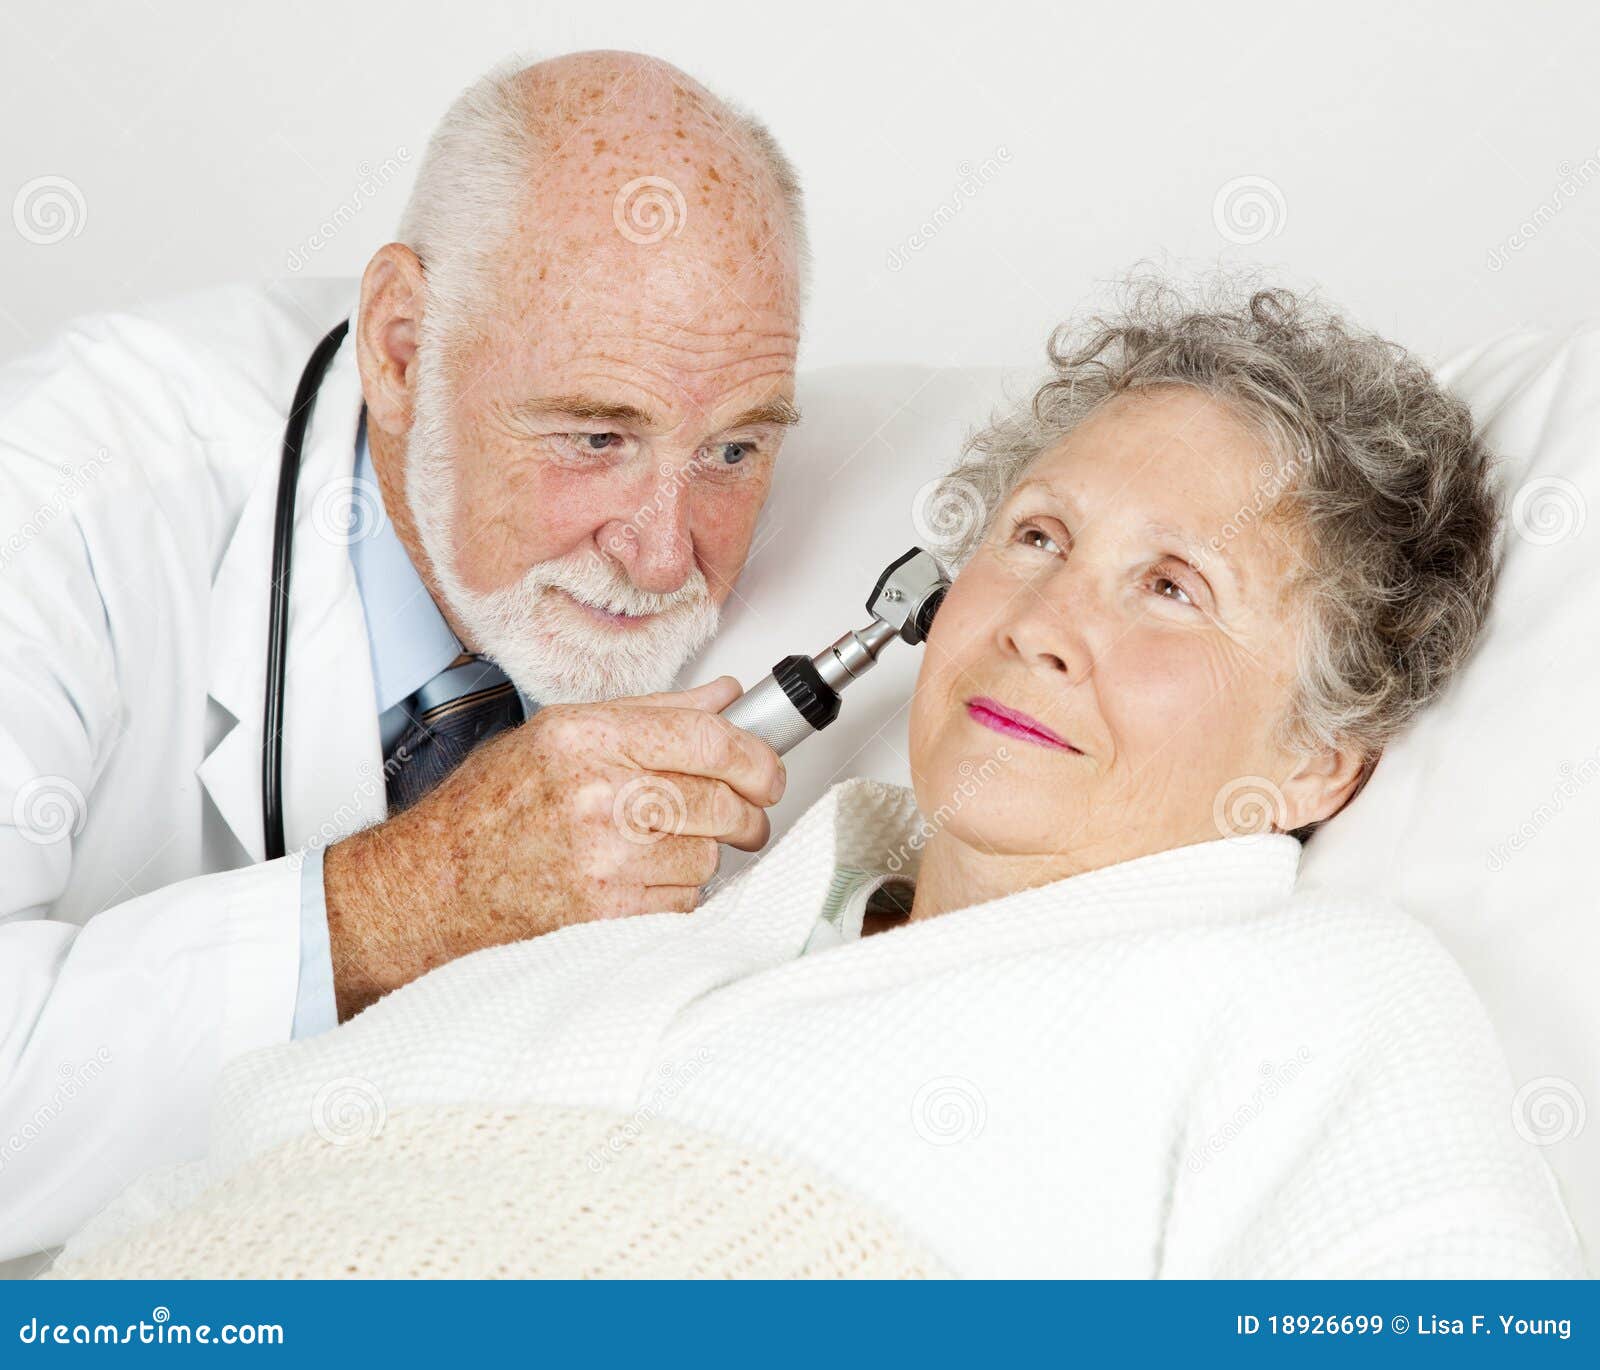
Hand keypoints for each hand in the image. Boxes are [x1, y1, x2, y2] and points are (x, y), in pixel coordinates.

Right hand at [322, 675, 782, 1018]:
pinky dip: (673, 895)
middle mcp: (597, 795)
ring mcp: (603, 860)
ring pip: (706, 857)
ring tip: (658, 849)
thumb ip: (653, 714)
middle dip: (744, 812)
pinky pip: (682, 903)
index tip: (767, 773)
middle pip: (721, 801)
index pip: (710, 739)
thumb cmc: (491, 808)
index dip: (756, 758)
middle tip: (739, 817)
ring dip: (699, 855)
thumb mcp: (562, 732)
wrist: (434, 885)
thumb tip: (727, 699)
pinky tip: (637, 881)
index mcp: (588, 738)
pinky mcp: (605, 914)